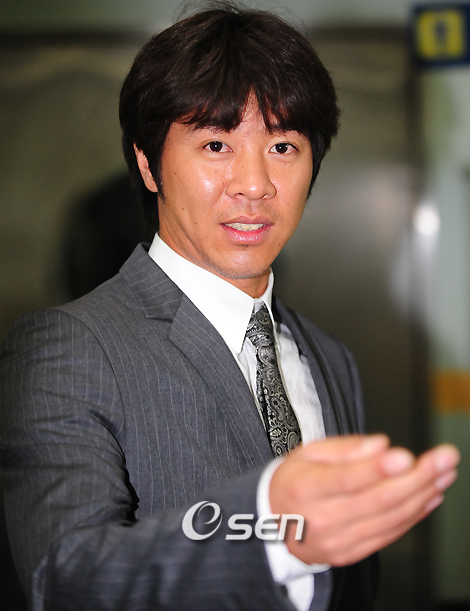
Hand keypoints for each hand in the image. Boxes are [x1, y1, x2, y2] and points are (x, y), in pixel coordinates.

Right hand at [269, 435, 459, 565]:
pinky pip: (389, 536)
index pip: (345, 479)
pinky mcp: (350, 554)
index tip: (406, 456)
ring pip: (389, 519)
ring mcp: (337, 541)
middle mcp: (321, 518)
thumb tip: (381, 445)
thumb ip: (345, 448)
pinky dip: (414, 516)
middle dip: (417, 478)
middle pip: (377, 500)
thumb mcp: (307, 453)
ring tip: (445, 473)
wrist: (272, 523)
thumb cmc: (293, 482)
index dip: (378, 469)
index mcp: (305, 488)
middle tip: (445, 459)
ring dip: (423, 495)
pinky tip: (430, 496)